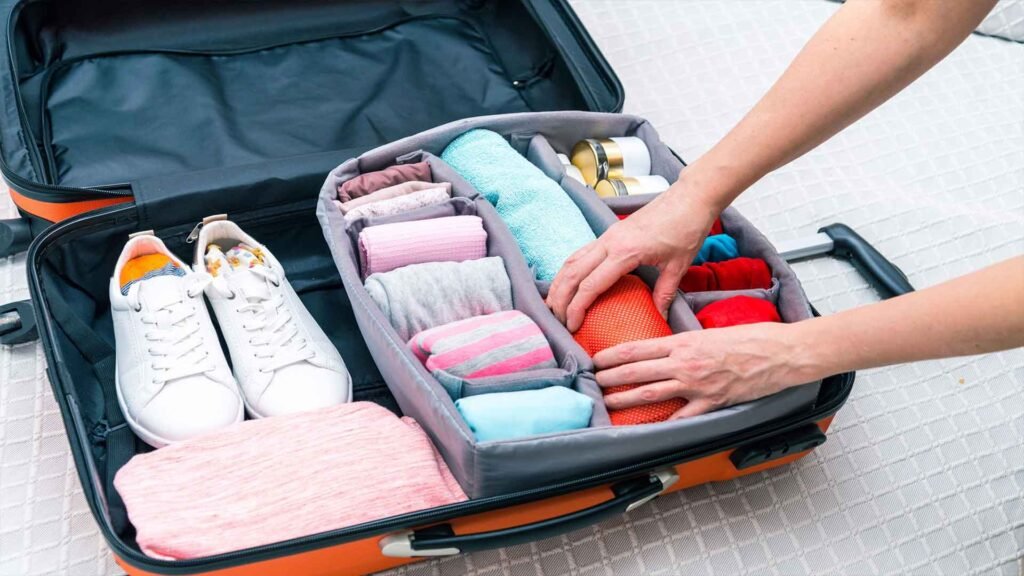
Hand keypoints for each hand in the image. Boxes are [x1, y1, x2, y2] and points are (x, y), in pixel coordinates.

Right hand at [547, 183, 717, 331]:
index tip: (573, 326)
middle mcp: (609, 243)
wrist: (690, 197)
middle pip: (572, 274)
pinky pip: (581, 253)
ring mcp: (607, 236)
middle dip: (561, 299)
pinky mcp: (610, 233)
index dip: (577, 308)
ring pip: (572, 261)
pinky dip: (569, 270)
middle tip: (559, 322)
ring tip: (554, 306)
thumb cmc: (686, 227)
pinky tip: (568, 283)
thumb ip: (665, 293)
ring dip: (559, 284)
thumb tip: (659, 317)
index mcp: (625, 252)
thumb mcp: (678, 266)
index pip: (590, 285)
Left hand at [593, 322, 819, 417]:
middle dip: (610, 376)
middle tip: (594, 381)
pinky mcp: (711, 403)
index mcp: (684, 342)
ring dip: (625, 398)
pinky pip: (682, 417)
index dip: (612, 354)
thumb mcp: (710, 333)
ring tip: (609, 402)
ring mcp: (697, 385)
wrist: (779, 352)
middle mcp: (685, 363)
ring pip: (651, 393)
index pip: (638, 348)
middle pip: (637, 371)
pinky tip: (648, 429)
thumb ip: (684, 342)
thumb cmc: (749, 339)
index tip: (597, 358)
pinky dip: (665, 423)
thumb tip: (663, 348)